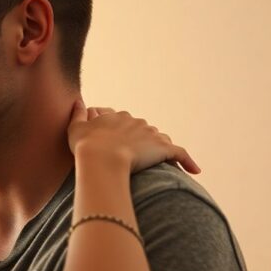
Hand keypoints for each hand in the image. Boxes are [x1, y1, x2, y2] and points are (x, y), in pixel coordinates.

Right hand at [67, 100, 199, 174]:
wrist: (101, 159)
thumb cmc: (86, 146)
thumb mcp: (75, 128)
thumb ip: (78, 114)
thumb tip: (79, 100)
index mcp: (117, 116)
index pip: (121, 121)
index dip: (118, 132)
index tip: (115, 144)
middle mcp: (136, 122)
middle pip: (142, 129)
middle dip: (139, 140)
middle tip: (133, 157)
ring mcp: (151, 134)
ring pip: (159, 139)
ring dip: (158, 148)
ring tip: (156, 163)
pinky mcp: (163, 149)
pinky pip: (179, 154)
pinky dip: (187, 161)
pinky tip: (194, 170)